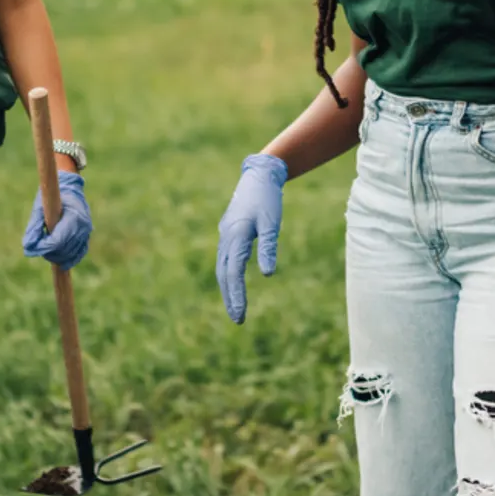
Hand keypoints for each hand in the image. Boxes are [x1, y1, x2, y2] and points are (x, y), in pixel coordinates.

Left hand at [23, 172, 92, 270]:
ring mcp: (87, 231)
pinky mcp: (87, 235)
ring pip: (72, 253)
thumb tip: (28, 247)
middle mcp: (83, 226)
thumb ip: (34, 227)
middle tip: (37, 248)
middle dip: (49, 253)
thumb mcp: (40, 207)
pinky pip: (80, 252)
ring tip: (46, 250)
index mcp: (73, 216)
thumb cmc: (53, 196)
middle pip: (65, 249)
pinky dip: (70, 258)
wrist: (70, 187)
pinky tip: (61, 261)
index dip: (45, 247)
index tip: (34, 247)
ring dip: (57, 256)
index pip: (58, 240)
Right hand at [215, 154, 286, 324]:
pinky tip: (234, 285)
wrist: (259, 176)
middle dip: (230, 297)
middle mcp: (226, 238)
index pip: (233, 273)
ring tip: (236, 308)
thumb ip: (269, 248)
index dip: (236, 295)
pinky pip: (225, 260)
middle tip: (238, 319)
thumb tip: (268, 275)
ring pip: (222, 267)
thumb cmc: (267, 199)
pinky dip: (228, 275)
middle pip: (224, 274)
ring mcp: (225, 236)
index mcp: (236, 236)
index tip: (240, 315)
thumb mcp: (272, 223)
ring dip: (228, 289)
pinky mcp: (229, 234)